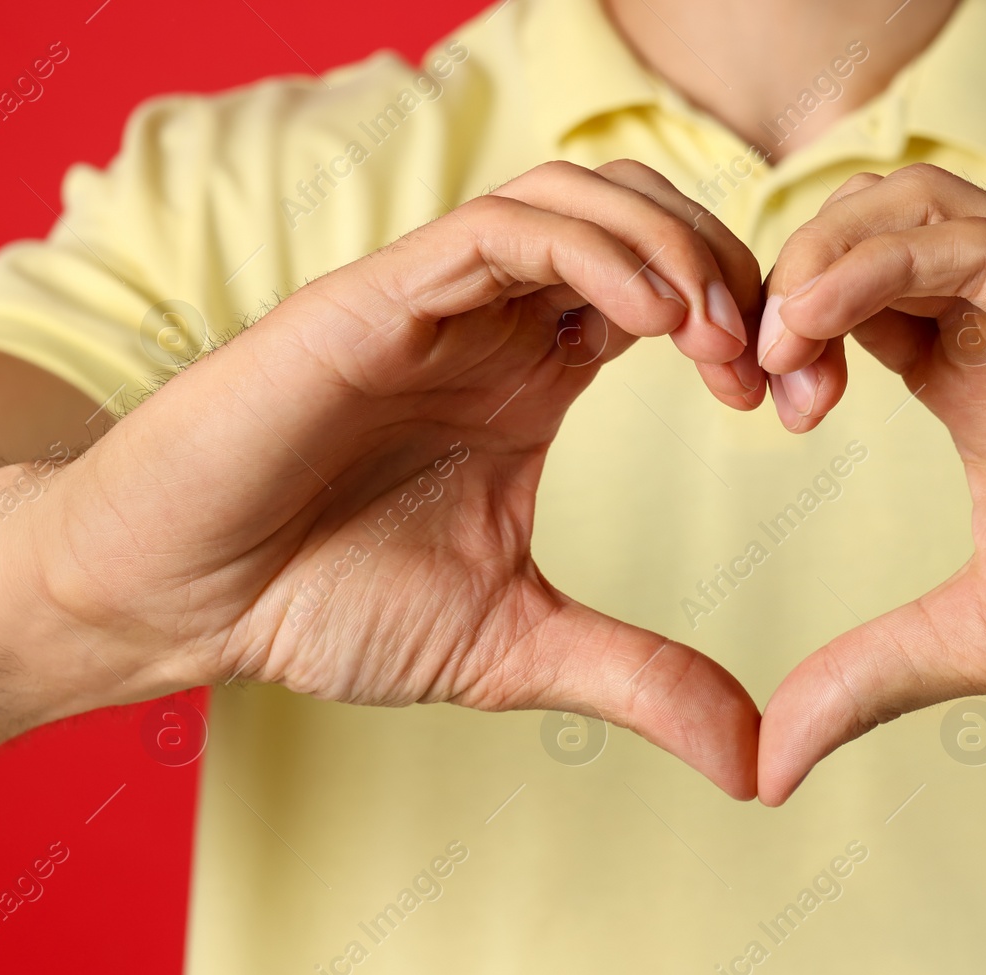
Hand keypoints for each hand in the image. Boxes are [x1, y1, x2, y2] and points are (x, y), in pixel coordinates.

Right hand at [0, 160, 766, 797]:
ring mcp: (439, 300)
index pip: (677, 292)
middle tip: (783, 370)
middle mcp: (499, 320)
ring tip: (722, 340)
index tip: (804, 407)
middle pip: (648, 218)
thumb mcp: (518, 647)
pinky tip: (652, 318)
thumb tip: (756, 763)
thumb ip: (640, 680)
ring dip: (675, 249)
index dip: (757, 326)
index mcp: (540, 373)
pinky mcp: (375, 298)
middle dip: (738, 271)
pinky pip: (501, 231)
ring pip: (582, 199)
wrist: (181, 601)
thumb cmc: (324, 601)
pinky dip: (591, 253)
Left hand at [752, 164, 985, 803]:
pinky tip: (816, 321)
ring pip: (906, 206)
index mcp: (972, 381)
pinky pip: (965, 236)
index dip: (780, 334)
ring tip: (776, 344)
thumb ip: (869, 679)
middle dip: (779, 285)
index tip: (755, 409)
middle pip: (860, 233)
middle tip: (746, 371)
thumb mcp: (984, 637)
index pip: (846, 306)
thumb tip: (764, 766)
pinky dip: (872, 259)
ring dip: (814, 256)